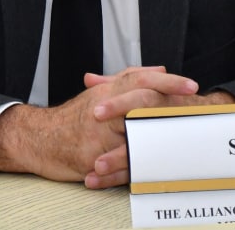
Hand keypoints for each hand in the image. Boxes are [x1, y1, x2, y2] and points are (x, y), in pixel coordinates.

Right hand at [0, 66, 209, 186]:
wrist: (39, 139)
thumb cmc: (73, 119)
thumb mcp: (101, 95)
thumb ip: (129, 81)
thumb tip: (160, 69)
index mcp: (108, 92)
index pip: (141, 80)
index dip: (168, 82)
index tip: (192, 86)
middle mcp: (104, 109)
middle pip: (143, 99)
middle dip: (170, 101)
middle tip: (195, 102)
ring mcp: (98, 133)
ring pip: (135, 132)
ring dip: (160, 134)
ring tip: (184, 137)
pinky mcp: (92, 156)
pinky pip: (120, 161)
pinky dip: (139, 163)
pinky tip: (159, 165)